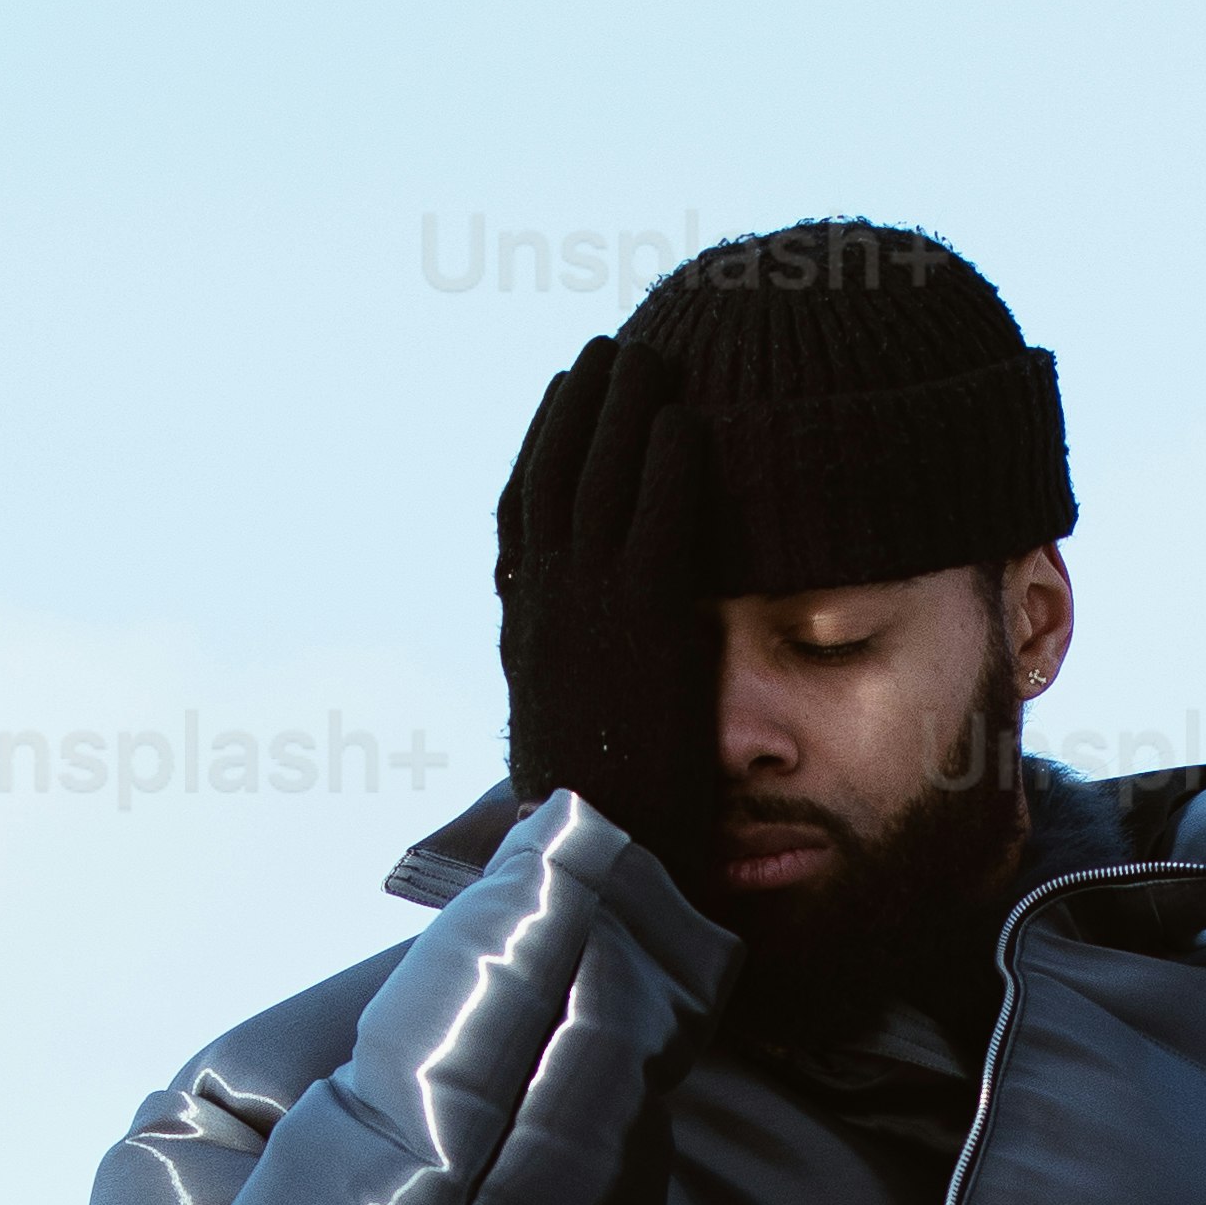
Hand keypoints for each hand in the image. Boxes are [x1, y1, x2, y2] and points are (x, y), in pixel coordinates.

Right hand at [495, 339, 727, 884]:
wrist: (596, 852)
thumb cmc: (590, 816)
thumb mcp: (562, 738)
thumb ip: (568, 684)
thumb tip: (577, 669)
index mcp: (524, 633)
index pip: (520, 518)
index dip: (538, 450)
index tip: (555, 402)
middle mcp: (547, 607)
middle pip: (556, 477)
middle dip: (579, 407)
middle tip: (607, 352)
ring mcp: (593, 607)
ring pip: (603, 481)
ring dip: (623, 410)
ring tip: (648, 358)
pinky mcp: (647, 619)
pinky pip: (658, 518)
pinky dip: (667, 462)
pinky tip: (685, 421)